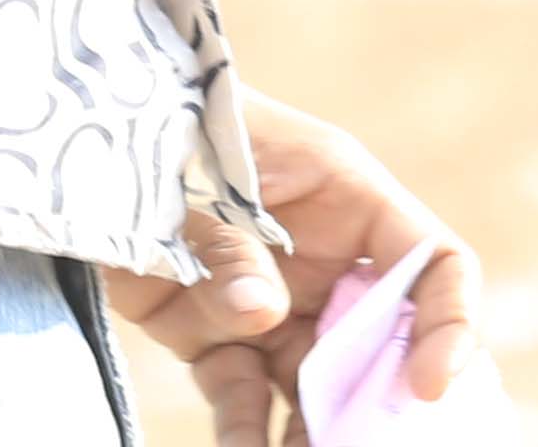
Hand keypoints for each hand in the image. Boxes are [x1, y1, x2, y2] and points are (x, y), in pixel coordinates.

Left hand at [106, 88, 486, 441]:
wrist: (89, 131)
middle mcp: (324, 261)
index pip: (433, 262)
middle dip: (380, 399)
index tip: (428, 384)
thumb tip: (261, 314)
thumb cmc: (167, 121)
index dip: (447, 322)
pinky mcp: (214, 337)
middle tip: (368, 441)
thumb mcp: (208, 168)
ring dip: (316, 431)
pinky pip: (241, 396)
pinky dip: (245, 431)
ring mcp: (271, 304)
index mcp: (350, 199)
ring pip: (313, 385)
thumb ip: (235, 243)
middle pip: (378, 342)